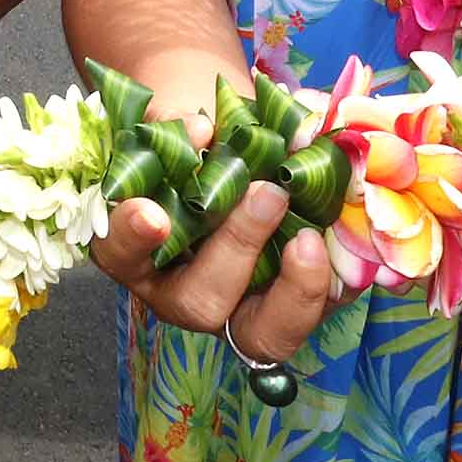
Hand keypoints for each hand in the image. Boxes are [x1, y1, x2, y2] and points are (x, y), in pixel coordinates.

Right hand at [87, 100, 337, 367]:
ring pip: (261, 334)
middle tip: (268, 193)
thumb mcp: (182, 127)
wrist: (240, 152)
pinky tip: (341, 240)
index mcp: (136, 247)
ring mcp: (238, 309)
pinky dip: (334, 282)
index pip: (120, 252)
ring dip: (293, 287)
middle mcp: (181, 290)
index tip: (151, 211)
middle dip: (237, 248)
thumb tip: (204, 131)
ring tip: (310, 237)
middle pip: (199, 301)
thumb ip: (181, 130)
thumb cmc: (199, 140)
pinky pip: (315, 312)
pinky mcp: (291, 308)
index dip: (132, 238)